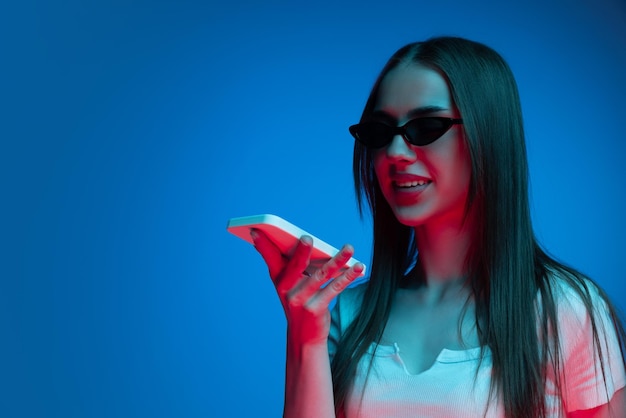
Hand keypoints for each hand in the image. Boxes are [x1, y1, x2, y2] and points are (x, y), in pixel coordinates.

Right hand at [251, 229, 363, 345]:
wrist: (303, 336)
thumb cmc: (299, 301)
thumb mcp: (289, 284)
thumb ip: (291, 264)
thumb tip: (302, 240)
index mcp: (278, 279)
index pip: (270, 258)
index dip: (262, 245)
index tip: (255, 230)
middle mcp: (286, 289)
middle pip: (295, 266)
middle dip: (301, 252)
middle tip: (307, 238)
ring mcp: (301, 299)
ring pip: (321, 275)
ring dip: (338, 260)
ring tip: (349, 248)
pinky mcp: (316, 308)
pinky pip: (335, 288)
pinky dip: (348, 276)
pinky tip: (359, 266)